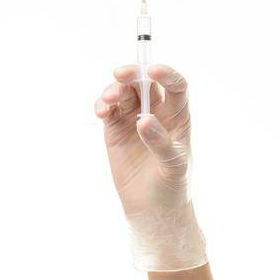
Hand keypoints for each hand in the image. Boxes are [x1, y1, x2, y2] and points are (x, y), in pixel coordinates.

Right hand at [94, 63, 191, 214]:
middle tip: (121, 75)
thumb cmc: (172, 187)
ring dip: (114, 90)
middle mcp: (156, 112)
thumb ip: (161, 142)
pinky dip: (102, 105)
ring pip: (124, 93)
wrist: (152, 209)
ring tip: (108, 101)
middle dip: (133, 74)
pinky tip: (101, 112)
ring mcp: (134, 118)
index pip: (176, 86)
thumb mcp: (174, 166)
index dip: (166, 74)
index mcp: (178, 116)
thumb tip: (144, 120)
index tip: (154, 70)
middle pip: (145, 82)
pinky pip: (108, 109)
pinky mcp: (115, 129)